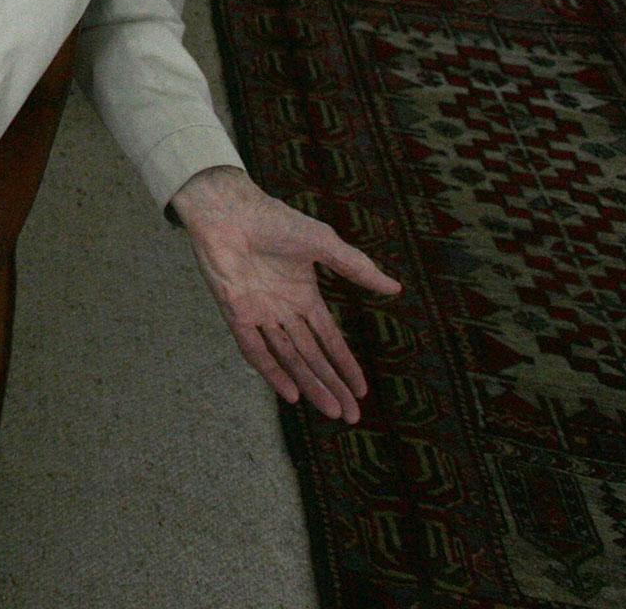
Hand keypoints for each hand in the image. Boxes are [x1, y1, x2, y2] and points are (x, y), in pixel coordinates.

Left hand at [171, 166, 400, 423]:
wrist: (230, 209)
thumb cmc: (274, 220)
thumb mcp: (324, 244)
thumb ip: (356, 269)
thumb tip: (396, 289)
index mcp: (304, 298)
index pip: (329, 340)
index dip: (345, 365)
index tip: (362, 391)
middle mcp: (283, 312)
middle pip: (311, 357)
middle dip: (332, 385)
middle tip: (352, 417)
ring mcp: (260, 314)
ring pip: (288, 359)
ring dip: (309, 385)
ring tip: (332, 411)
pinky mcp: (236, 313)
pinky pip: (255, 349)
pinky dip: (272, 372)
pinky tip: (291, 394)